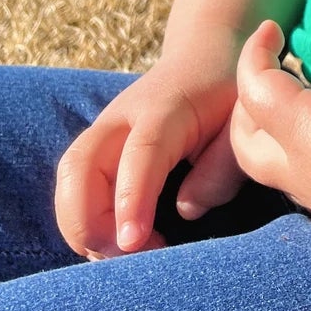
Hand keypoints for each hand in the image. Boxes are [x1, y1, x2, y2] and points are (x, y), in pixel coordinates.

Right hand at [55, 50, 247, 259]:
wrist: (205, 53)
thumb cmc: (228, 93)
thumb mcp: (242, 123)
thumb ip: (222, 167)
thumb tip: (186, 211)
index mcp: (167, 109)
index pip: (141, 154)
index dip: (132, 199)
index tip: (132, 243)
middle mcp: (123, 117)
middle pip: (80, 166)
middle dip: (87, 221)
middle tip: (125, 257)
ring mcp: (104, 128)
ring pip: (69, 178)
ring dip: (80, 225)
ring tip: (119, 256)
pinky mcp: (97, 145)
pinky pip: (73, 183)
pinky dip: (80, 218)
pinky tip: (110, 243)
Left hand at [229, 15, 310, 288]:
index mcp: (302, 136)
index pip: (254, 90)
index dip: (255, 53)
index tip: (271, 29)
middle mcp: (303, 173)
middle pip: (245, 145)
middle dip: (244, 108)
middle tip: (268, 77)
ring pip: (278, 167)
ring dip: (277, 134)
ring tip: (306, 105)